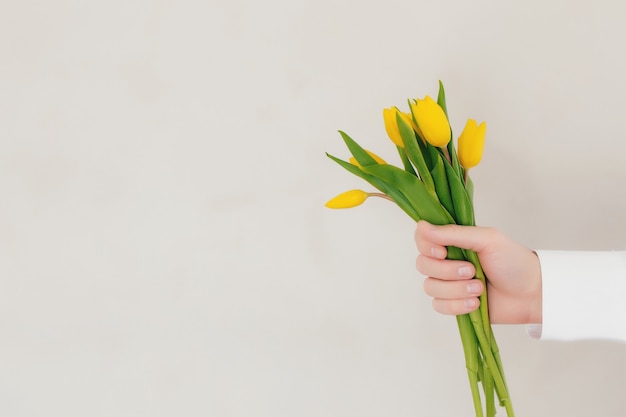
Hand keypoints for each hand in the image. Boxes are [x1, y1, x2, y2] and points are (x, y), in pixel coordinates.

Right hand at [415, 221, 541, 323]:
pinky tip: (476, 303)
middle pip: (423, 265)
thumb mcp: (487, 239)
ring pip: (430, 287)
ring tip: (479, 289)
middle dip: (447, 271)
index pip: (422, 239)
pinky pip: (438, 306)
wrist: (532, 294)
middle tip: (472, 271)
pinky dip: (457, 305)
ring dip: (456, 290)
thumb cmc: (514, 262)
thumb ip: (453, 233)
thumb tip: (421, 226)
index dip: (427, 246)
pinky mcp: (453, 304)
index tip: (442, 252)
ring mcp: (448, 283)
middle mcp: (446, 261)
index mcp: (452, 241)